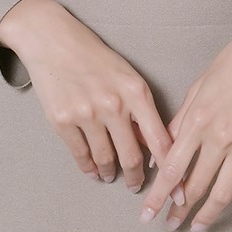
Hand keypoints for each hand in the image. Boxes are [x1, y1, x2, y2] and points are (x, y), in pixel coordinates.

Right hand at [0, 0, 185, 201]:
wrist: (53, 40)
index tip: (177, 190)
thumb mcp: (126, 76)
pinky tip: (92, 169)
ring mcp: (86, 114)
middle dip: (136, 179)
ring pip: (105, 160)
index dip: (170, 170)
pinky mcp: (62, 121)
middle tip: (136, 186)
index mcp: (136, 91)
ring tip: (111, 175)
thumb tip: (151, 145)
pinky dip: (88, 168)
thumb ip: (140, 109)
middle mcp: (113, 104)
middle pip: (131, 157)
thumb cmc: (94, 57)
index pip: (160, 140)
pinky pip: (80, 155)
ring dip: (109, 173)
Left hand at [138, 7, 231, 231]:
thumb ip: (179, 123)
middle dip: (179, 209)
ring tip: (196, 226)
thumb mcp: (198, 87)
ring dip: (207, 215)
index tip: (147, 214)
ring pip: (223, 193)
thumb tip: (160, 154)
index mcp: (198, 118)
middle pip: (195, 186)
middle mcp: (220, 135)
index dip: (157, 196)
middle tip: (170, 223)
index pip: (171, 168)